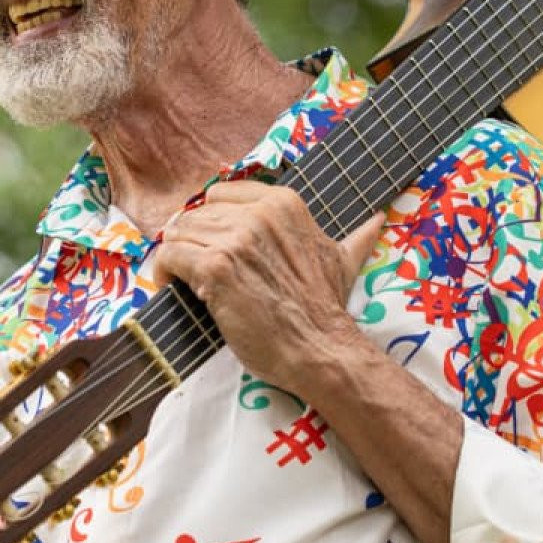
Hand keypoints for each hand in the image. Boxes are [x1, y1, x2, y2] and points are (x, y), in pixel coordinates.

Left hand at [153, 180, 387, 399]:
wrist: (321, 349)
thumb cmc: (326, 310)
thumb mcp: (343, 262)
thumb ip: (356, 238)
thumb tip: (377, 222)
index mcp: (283, 204)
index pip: (221, 194)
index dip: (210, 220)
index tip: (210, 244)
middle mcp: (258, 214)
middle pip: (197, 214)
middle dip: (190, 241)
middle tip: (191, 269)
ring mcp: (236, 239)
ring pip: (180, 233)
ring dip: (176, 258)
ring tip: (181, 281)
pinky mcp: (216, 267)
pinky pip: (171, 256)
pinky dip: (164, 273)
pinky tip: (173, 288)